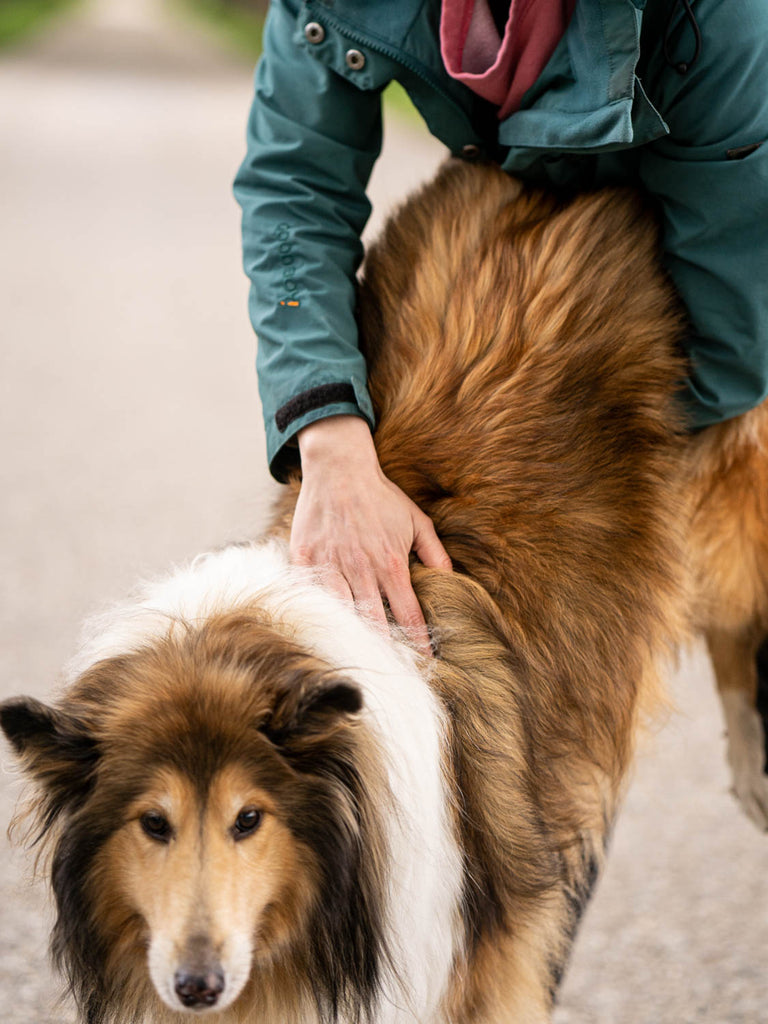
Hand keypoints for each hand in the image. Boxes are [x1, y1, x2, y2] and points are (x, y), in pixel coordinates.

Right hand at [292, 415, 451, 652]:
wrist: (339, 469)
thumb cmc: (380, 496)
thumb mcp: (416, 521)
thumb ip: (435, 553)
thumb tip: (452, 581)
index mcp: (391, 564)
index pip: (408, 615)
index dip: (419, 642)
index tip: (426, 663)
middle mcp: (361, 570)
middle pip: (374, 624)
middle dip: (385, 650)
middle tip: (394, 673)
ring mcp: (330, 566)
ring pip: (341, 615)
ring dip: (352, 639)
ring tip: (361, 663)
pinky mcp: (305, 560)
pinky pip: (311, 597)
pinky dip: (319, 615)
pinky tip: (324, 633)